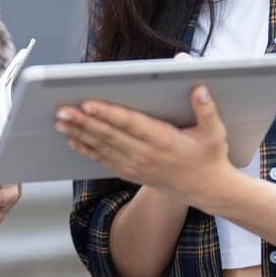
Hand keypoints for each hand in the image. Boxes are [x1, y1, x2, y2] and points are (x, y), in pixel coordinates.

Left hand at [55, 86, 229, 202]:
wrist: (207, 190)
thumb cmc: (210, 156)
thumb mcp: (216, 132)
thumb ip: (207, 108)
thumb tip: (199, 86)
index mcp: (165, 140)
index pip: (131, 124)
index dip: (108, 114)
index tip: (88, 103)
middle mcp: (146, 154)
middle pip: (109, 135)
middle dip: (83, 121)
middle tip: (61, 109)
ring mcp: (136, 166)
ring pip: (102, 147)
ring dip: (79, 133)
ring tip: (59, 121)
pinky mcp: (131, 172)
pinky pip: (104, 160)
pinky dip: (86, 149)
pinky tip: (72, 138)